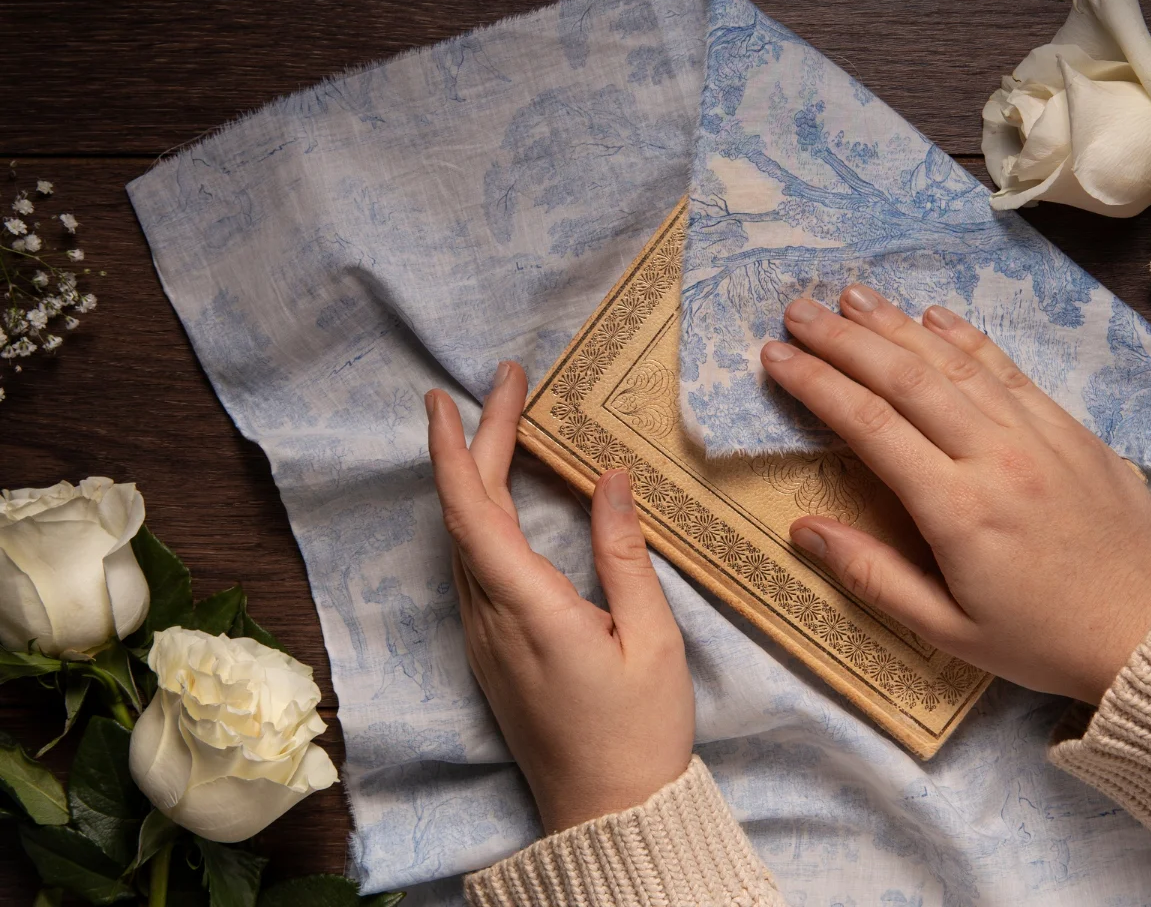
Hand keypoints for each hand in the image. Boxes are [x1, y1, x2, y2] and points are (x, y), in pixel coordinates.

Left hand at [426, 363, 693, 832]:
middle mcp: (490, 620)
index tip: (448, 396)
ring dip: (475, 477)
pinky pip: (473, 568)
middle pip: (464, 514)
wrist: (608, 814)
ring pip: (463, 540)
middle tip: (504, 385)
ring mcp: (484, 639)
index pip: (472, 511)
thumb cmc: (640, 732)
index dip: (455, 448)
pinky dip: (481, 517)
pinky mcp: (491, 653)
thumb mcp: (652, 639)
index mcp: (528, 610)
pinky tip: (503, 497)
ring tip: (503, 424)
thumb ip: (623, 555)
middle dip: (476, 442)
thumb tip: (609, 480)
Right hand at [760, 286, 1150, 704]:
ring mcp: (1041, 436)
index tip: (776, 356)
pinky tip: (934, 315)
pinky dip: (968, 339)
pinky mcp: (1073, 431)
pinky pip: (1011, 371)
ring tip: (852, 298)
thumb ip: (872, 576)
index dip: (816, 384)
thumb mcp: (948, 632)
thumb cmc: (1042, 642)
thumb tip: (804, 529)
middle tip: (797, 310)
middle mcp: (997, 457)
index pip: (870, 425)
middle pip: (906, 378)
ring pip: (957, 363)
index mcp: (958, 510)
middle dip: (845, 339)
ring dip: (899, 325)